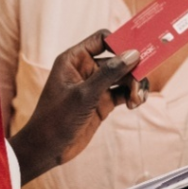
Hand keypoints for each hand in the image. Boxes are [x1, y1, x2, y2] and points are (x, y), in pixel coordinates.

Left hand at [10, 29, 143, 184]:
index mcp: (74, 59)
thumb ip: (108, 74)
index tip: (137, 53)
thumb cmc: (56, 118)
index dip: (120, 43)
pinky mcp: (102, 102)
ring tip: (137, 99)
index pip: (102, 39)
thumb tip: (132, 54)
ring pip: (123, 76)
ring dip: (134, 84)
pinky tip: (134, 104)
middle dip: (132, 68)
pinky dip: (131, 96)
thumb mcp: (84, 95)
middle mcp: (86, 69)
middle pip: (117, 58)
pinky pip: (123, 92)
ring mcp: (95, 86)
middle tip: (141, 80)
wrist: (47, 149)